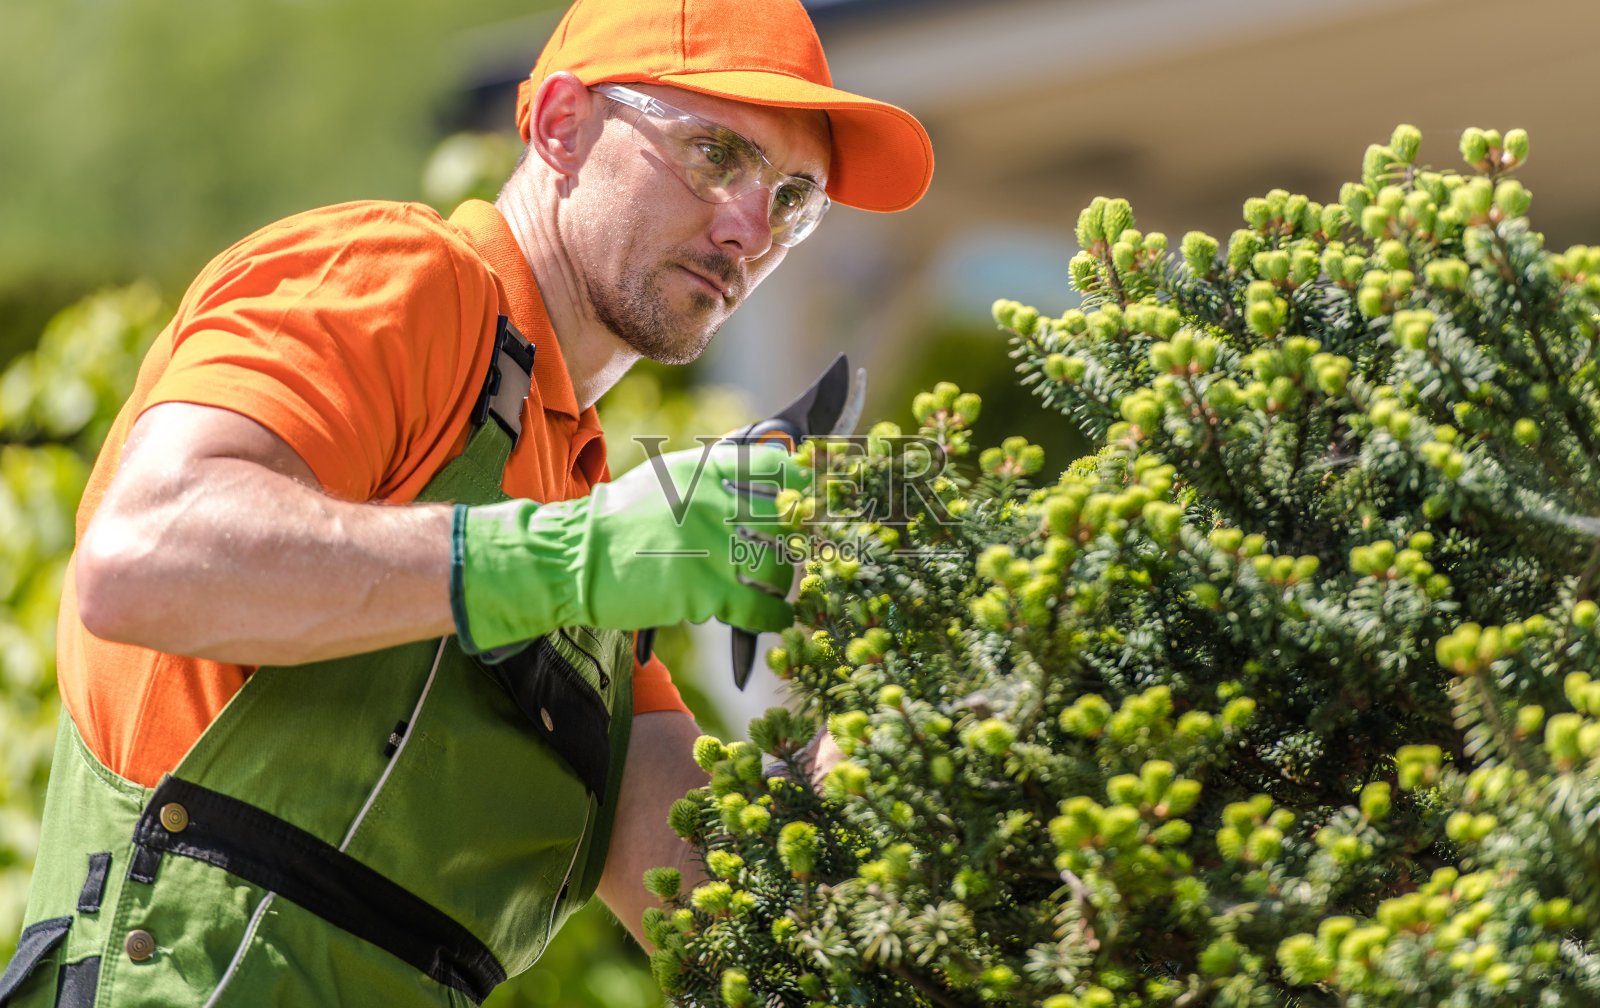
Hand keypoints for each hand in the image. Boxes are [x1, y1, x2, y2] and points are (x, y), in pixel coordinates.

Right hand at [452, 443, 804, 651]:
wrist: (575, 558)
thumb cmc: (622, 520)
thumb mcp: (669, 478)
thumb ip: (715, 477)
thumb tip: (766, 476)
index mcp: (706, 469)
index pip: (778, 467)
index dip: (802, 487)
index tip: (809, 504)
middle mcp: (714, 501)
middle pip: (786, 523)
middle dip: (796, 543)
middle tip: (796, 555)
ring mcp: (709, 546)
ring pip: (777, 568)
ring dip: (782, 584)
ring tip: (776, 591)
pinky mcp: (701, 590)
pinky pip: (759, 608)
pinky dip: (775, 617)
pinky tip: (777, 620)